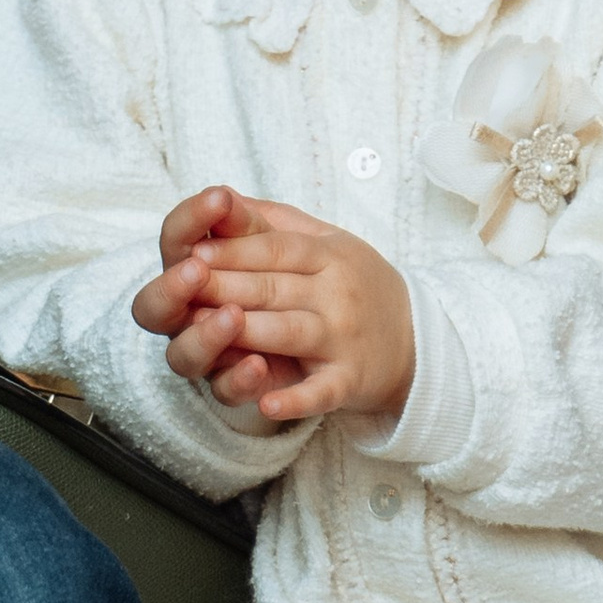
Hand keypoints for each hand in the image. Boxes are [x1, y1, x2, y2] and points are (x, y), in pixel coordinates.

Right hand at [134, 186, 309, 410]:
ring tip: (233, 317)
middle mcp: (193, 320)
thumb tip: (224, 195)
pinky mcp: (253, 391)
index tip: (217, 202)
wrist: (368, 335)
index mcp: (196, 275)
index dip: (187, 224)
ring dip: (206, 337)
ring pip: (186, 359)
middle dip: (175, 289)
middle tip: (198, 270)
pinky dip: (245, 387)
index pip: (172, 245)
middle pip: (156, 311)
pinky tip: (261, 378)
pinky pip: (236, 397)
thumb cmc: (304, 279)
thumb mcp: (283, 243)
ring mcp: (218, 359)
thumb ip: (249, 223)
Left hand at [136, 185, 414, 420]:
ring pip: (287, 333)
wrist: (417, 338)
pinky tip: (267, 404)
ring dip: (250, 332)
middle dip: (224, 286)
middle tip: (185, 284)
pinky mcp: (347, 382)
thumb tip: (221, 198)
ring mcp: (341, 340)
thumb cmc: (354, 283)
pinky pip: (320, 392)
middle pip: (271, 288)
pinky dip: (295, 400)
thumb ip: (272, 223)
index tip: (194, 252)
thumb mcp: (326, 241)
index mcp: (327, 256)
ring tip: (213, 327)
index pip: (273, 248)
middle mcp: (336, 294)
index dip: (233, 249)